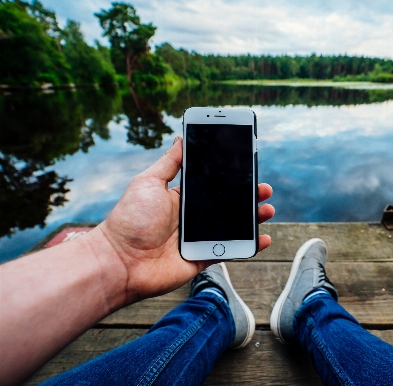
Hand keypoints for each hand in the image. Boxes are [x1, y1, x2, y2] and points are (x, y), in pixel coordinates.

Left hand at [96, 137, 274, 303]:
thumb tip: (181, 138)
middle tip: (263, 189)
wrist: (120, 261)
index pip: (212, 186)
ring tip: (267, 210)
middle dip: (248, 196)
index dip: (231, 178)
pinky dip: (249, 246)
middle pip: (227, 205)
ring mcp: (199, 239)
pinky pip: (230, 251)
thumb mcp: (148, 182)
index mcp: (181, 199)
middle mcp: (192, 218)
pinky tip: (263, 238)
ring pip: (233, 227)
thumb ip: (169, 163)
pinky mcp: (202, 258)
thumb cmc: (131, 219)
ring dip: (253, 219)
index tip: (247, 169)